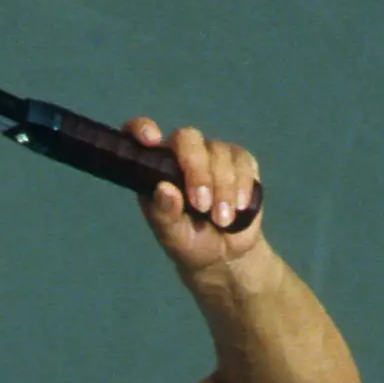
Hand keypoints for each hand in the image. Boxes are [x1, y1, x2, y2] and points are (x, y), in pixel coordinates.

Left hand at [128, 118, 264, 271]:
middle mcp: (182, 154)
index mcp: (156, 167)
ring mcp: (212, 154)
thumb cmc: (190, 242)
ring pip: (218, 152)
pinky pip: (243, 161)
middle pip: (188, 139)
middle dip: (197, 171)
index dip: (142, 128)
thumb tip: (164, 189)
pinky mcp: (239, 161)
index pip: (141, 133)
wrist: (225, 254)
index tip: (151, 140)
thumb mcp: (172, 237)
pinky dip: (242, 185)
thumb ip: (164, 214)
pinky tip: (239, 206)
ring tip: (222, 221)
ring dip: (223, 189)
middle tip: (201, 206)